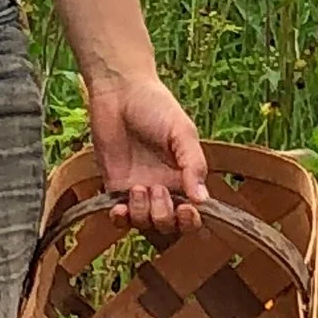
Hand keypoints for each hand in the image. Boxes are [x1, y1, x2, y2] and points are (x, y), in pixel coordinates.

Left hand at [89, 76, 209, 242]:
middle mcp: (163, 188)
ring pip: (144, 224)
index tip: (187, 210)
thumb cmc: (156, 106)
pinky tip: (119, 208)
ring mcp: (137, 191)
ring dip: (142, 213)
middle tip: (158, 190)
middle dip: (164, 216)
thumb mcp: (182, 132)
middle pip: (168, 225)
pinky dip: (120, 220)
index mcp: (184, 177)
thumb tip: (204, 200)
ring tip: (138, 188)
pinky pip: (119, 218)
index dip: (190, 221)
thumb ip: (194, 165)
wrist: (119, 92)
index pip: (192, 213)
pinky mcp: (114, 188)